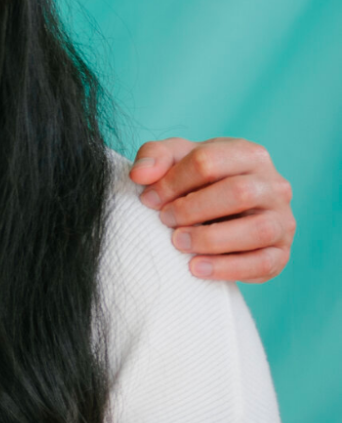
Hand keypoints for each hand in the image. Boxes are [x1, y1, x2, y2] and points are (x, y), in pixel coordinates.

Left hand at [131, 137, 293, 281]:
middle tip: (164, 219)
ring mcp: (283, 220)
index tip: (148, 199)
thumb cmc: (197, 179)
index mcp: (248, 154)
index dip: (172, 181)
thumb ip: (154, 155)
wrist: (221, 212)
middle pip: (239, 193)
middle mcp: (274, 185)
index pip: (209, 161)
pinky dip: (228, 268)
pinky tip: (196, 267)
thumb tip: (139, 174)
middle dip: (193, 208)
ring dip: (211, 238)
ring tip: (178, 242)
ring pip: (258, 229)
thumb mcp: (175, 159)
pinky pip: (263, 263)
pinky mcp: (281, 253)